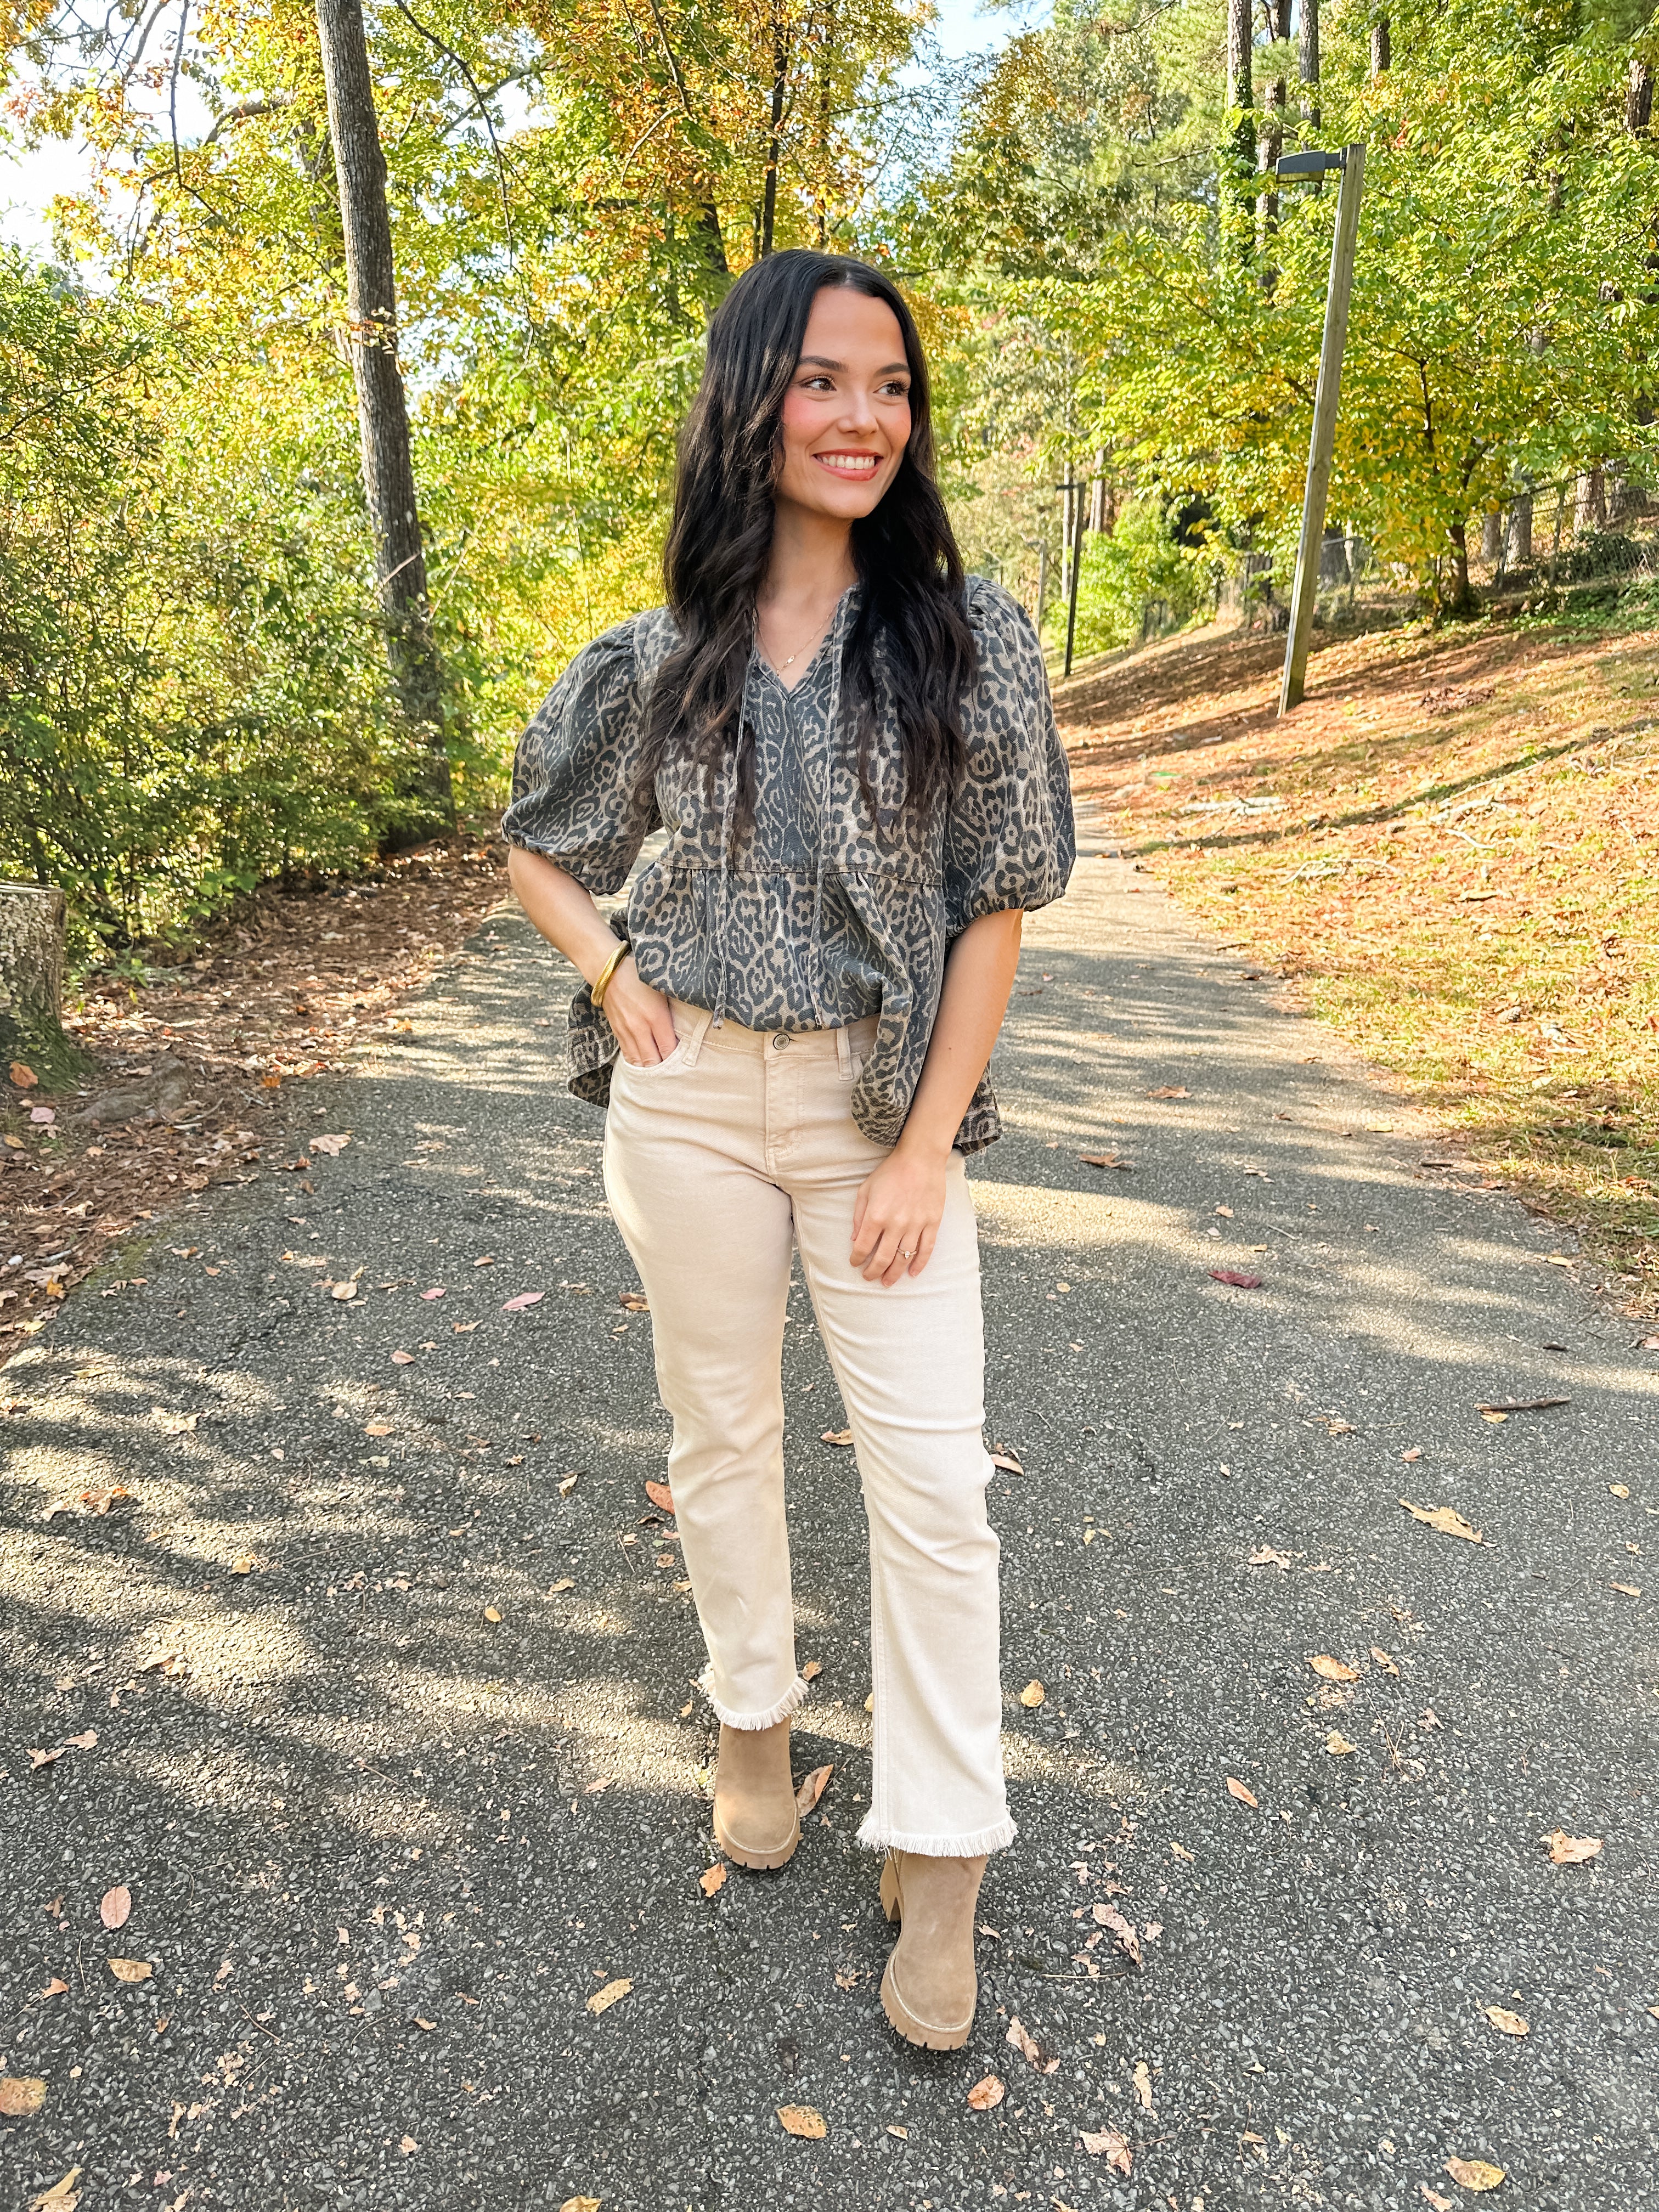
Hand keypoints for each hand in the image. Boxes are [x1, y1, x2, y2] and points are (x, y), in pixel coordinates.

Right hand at [602, 955, 677, 1064]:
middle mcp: (640, 1028)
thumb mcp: (663, 989)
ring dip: (649, 1069)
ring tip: (660, 1073)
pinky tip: (644, 1065)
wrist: (609, 970)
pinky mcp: (617, 1032)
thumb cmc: (640, 975)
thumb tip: (686, 1028)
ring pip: (638, 1062)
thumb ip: (673, 1010)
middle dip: (664, 1070)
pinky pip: (627, 1055)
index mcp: (656, 1017)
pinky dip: (636, 1062)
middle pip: (653, 1061)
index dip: (677, 1061)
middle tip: (675, 1072)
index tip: (685, 1063)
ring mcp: (626, 1031)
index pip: (669, 1049)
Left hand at [850, 1141, 947, 1284]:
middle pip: (883, 1258)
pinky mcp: (932, 1223)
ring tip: (887, 1282)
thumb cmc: (890, 1172)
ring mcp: (916, 1225)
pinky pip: (926, 1249)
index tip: (855, 1264)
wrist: (920, 1159)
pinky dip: (919, 1264)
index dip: (857, 1259)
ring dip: (894, 1273)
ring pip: (904, 1258)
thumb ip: (858, 1216)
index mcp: (876, 1216)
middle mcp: (895, 1224)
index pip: (862, 1247)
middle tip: (869, 1278)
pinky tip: (912, 1273)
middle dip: (873, 1272)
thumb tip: (854, 1240)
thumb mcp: (865, 1190)